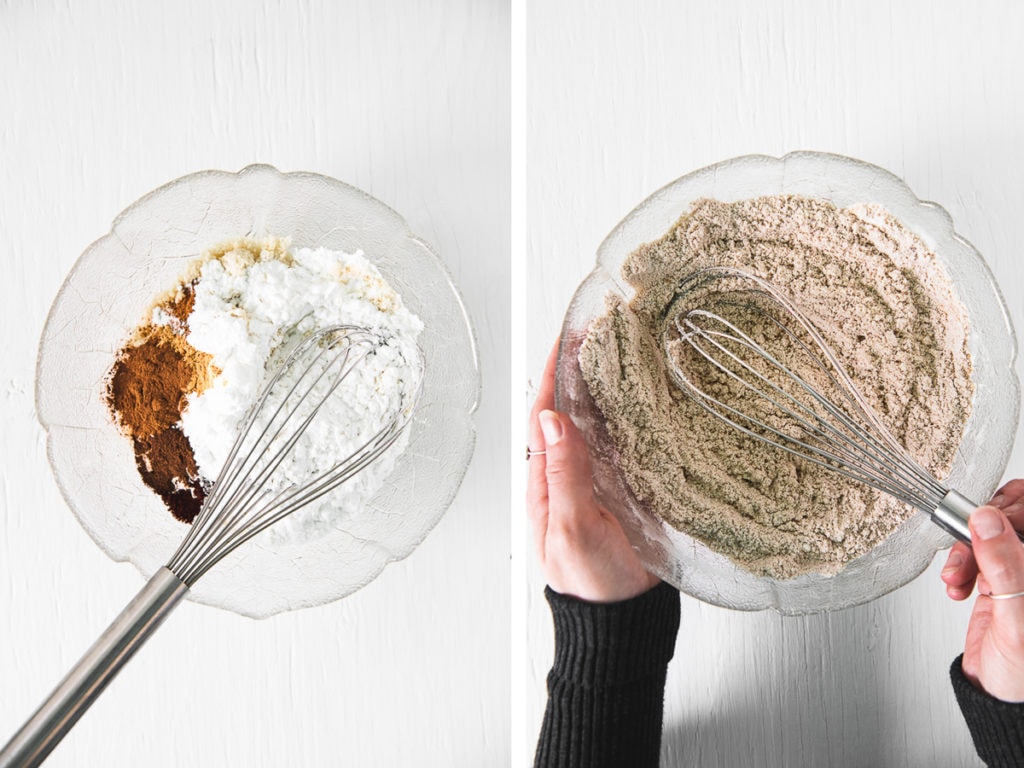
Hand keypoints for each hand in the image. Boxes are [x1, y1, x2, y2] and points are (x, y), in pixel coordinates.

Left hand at [527, 342, 659, 602]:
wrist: (623, 621)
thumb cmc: (592, 584)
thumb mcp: (574, 529)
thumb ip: (564, 475)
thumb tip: (551, 420)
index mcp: (545, 482)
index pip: (543, 417)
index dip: (553, 376)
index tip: (566, 339)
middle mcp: (567, 476)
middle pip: (569, 413)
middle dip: (580, 372)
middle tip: (599, 334)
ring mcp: (595, 482)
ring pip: (596, 426)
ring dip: (604, 391)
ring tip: (621, 355)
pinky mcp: (623, 492)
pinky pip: (622, 447)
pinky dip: (629, 420)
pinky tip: (644, 403)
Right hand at [941, 479, 1023, 701]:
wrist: (998, 694)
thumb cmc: (1022, 671)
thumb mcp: (1016, 619)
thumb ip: (1004, 566)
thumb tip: (987, 519)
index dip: (1011, 511)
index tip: (986, 524)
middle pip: (1013, 515)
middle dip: (984, 527)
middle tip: (970, 546)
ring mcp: (1020, 570)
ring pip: (990, 530)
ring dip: (966, 548)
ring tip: (958, 576)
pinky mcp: (999, 577)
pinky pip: (975, 551)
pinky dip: (959, 562)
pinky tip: (958, 583)